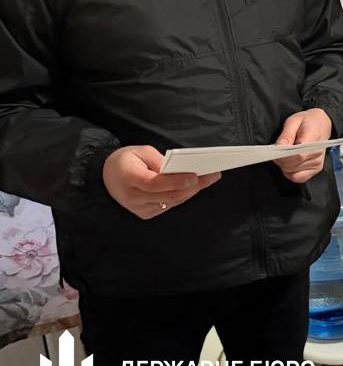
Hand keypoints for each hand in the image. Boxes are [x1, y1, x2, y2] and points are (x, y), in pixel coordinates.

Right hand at [103, 146, 220, 219]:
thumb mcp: (141, 151)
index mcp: (128, 178)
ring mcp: (139, 208)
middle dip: (193, 186)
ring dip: (192, 191)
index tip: (195, 176)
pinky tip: (195, 186)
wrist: (107, 177)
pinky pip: (169, 205)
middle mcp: (133, 197)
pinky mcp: (145, 214)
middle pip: (168, 195)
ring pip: (172, 202)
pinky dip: (183, 195)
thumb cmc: (126, 160)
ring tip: (209, 179)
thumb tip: (181, 170)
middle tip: (212, 175)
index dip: (176, 181)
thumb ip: (160, 161)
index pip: (155, 183)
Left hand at [273, 108, 332, 182]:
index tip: (274, 152)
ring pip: (294, 173)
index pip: (297, 155)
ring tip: (285, 155)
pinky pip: (299, 178)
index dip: (283, 157)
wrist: (322, 124)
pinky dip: (291, 173)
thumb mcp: (293, 121)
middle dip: (281, 161)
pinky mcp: (316, 169)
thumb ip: (286, 135)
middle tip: (278, 151)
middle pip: (293, 166)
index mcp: (313, 140)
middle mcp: (317, 154)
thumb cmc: (307, 122)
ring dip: (285, 167)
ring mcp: (317, 164)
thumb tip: (278, 147)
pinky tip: (290, 163)